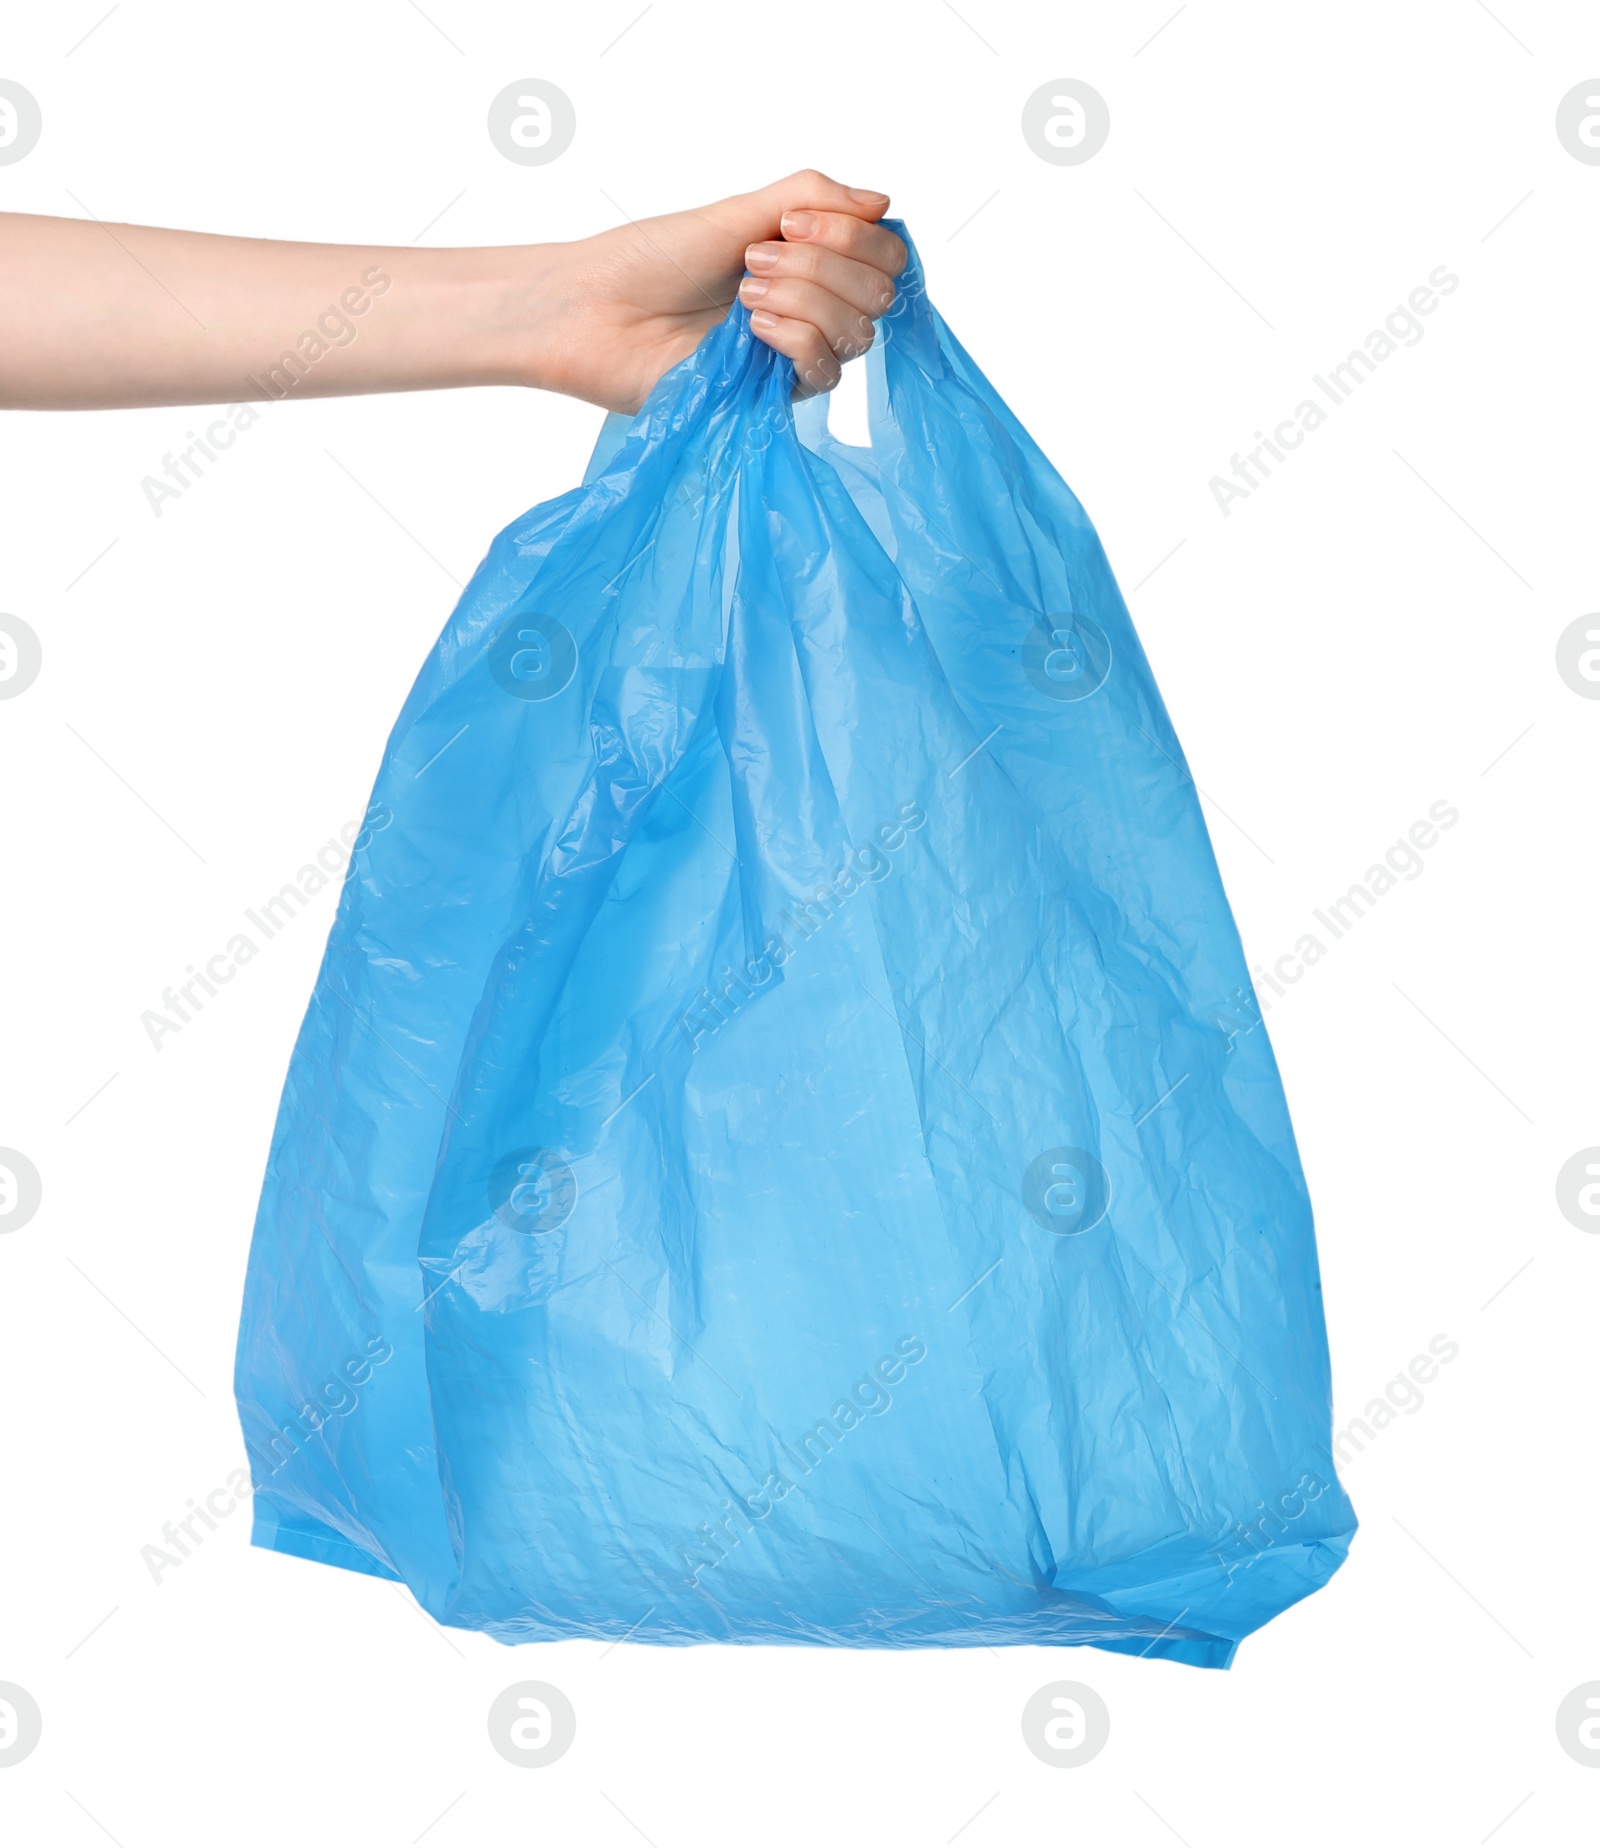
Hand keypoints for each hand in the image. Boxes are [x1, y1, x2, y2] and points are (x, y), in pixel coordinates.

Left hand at [532, 170, 907, 413]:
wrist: (599, 313)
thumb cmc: (652, 260)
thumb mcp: (739, 210)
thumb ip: (813, 195)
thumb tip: (883, 203)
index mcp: (809, 259)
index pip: (884, 254)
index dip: (854, 234)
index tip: (790, 221)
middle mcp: (812, 306)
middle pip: (879, 292)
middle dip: (824, 263)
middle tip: (754, 260)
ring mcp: (795, 352)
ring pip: (857, 331)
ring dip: (804, 298)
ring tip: (744, 293)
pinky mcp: (776, 395)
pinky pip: (824, 371)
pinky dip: (794, 338)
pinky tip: (751, 328)